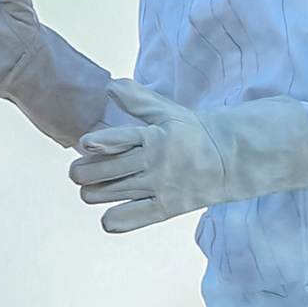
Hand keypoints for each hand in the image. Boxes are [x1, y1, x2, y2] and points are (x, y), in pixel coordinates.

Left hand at [70, 86, 307, 234]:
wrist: (229, 160)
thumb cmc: (193, 133)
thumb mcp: (167, 112)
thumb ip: (137, 99)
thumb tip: (109, 86)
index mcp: (155, 136)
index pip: (122, 139)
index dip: (101, 142)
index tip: (86, 144)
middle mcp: (156, 163)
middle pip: (109, 170)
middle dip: (84, 172)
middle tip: (78, 172)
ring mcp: (161, 187)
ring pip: (114, 193)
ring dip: (92, 193)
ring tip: (88, 190)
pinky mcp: (167, 209)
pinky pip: (133, 218)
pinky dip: (115, 220)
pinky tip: (107, 217)